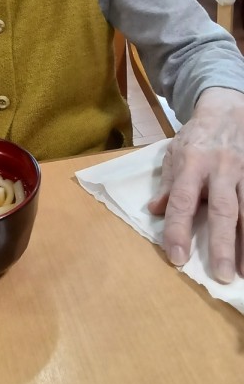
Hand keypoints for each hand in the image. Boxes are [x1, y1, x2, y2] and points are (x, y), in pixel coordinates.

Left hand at [148, 87, 243, 282]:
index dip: (178, 229)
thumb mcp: (175, 152)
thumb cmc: (198, 135)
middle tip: (221, 275)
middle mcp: (220, 168)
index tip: (176, 257)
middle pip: (222, 210)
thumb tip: (155, 211)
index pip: (183, 200)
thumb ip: (168, 183)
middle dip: (222, 244)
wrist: (228, 108)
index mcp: (192, 163)